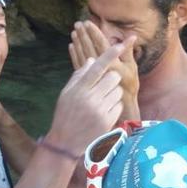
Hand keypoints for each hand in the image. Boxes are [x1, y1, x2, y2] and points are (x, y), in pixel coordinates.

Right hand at [48, 37, 133, 153]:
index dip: (110, 54)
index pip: (97, 67)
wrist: (65, 143)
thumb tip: (93, 60)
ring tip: (100, 102)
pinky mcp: (108, 121)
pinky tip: (103, 112)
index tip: (121, 44)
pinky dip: (113, 106)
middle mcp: (90, 99)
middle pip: (113, 77)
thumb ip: (80, 75)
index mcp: (79, 89)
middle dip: (111, 78)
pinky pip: (118, 104)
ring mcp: (100, 111)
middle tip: (103, 86)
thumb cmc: (65, 114)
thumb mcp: (66, 93)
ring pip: (117, 91)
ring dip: (112, 93)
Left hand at [68, 21, 138, 99]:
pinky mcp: (86, 81)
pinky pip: (78, 65)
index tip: (88, 23)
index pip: (101, 45)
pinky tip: (71, 46)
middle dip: (83, 35)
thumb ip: (128, 51)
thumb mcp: (131, 67)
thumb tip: (132, 36)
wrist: (120, 105)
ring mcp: (92, 76)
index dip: (94, 33)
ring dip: (78, 43)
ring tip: (74, 32)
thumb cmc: (129, 85)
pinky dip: (74, 54)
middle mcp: (101, 70)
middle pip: (89, 48)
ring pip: (82, 56)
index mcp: (112, 64)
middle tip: (78, 24)